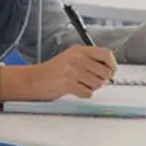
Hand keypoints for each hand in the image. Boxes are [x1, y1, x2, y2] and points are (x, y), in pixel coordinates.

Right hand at [0, 46, 115, 101]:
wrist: (34, 79)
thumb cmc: (53, 71)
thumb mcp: (72, 58)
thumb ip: (89, 60)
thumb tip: (109, 70)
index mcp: (80, 50)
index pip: (106, 54)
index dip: (112, 65)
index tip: (111, 72)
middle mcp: (77, 58)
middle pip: (104, 71)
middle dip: (102, 80)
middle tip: (93, 82)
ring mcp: (73, 71)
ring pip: (97, 83)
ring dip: (92, 87)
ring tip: (81, 85)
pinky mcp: (68, 84)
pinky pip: (87, 92)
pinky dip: (84, 94)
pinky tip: (76, 91)